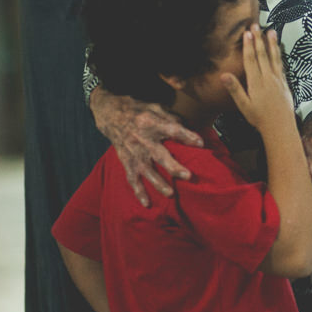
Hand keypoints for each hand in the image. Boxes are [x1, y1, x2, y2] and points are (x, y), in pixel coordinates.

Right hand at [89, 87, 203, 206]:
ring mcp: (133, 152)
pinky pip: (132, 178)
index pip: (172, 129)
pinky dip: (138, 191)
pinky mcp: (126, 161)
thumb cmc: (138, 110)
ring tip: (171, 194)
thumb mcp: (155, 107)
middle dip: (173, 167)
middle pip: (159, 155)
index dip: (186, 136)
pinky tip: (147, 204)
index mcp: (151, 123)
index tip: (200, 143)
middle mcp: (142, 139)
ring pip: (146, 171)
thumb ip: (171, 118)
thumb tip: (188, 129)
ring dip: (158, 183)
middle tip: (188, 176)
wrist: (111, 114)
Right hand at [223, 28, 295, 135]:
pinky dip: (279, 55)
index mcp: (256, 83)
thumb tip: (223, 75)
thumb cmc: (260, 118)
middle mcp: (268, 78)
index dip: (248, 45)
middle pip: (262, 55)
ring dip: (271, 44)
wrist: (281, 127)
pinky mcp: (284, 83)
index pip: (251, 60)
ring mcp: (278, 80)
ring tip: (271, 31)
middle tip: (255, 25)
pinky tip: (279, 49)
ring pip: (274, 58)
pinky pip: (281, 65)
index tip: (247, 33)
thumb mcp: (243, 105)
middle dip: (258, 39)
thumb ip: (234, 89)